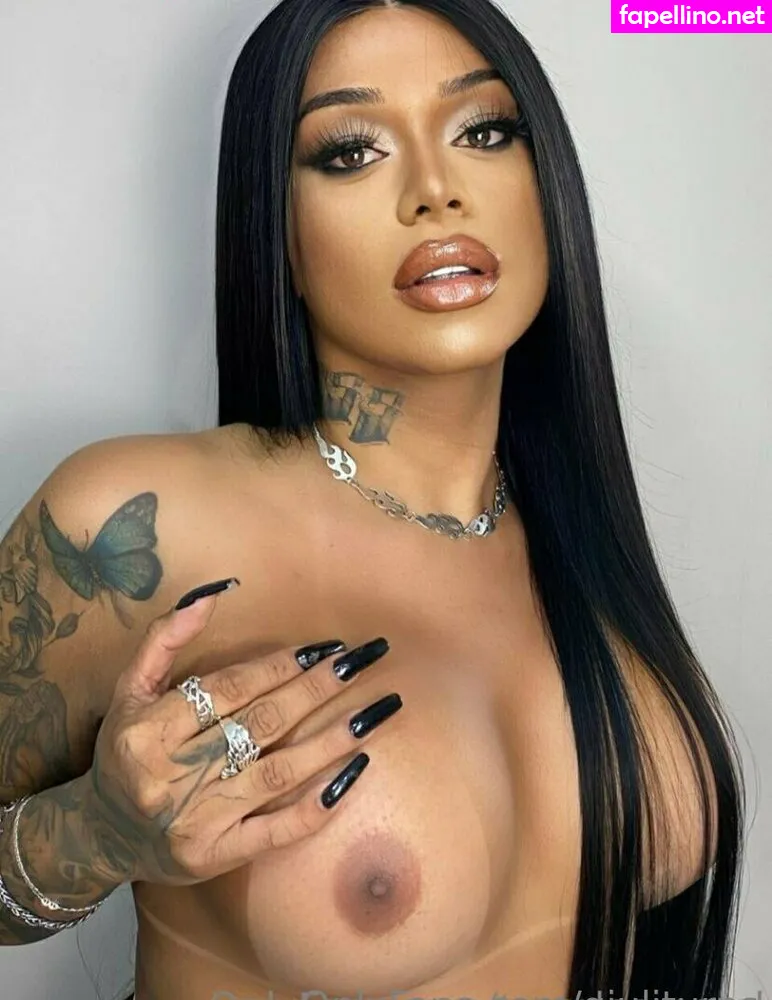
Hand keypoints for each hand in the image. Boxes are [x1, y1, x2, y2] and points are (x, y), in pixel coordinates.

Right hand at [79, 589, 398, 887]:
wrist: (100, 836)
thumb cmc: (124, 751)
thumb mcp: (130, 690)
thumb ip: (165, 639)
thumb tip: (213, 592)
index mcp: (147, 730)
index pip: (227, 690)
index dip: (279, 665)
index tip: (323, 647)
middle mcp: (170, 776)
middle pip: (260, 725)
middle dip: (316, 689)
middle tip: (361, 663)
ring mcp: (195, 821)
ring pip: (277, 773)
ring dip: (331, 741)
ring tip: (374, 712)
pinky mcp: (215, 857)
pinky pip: (276, 831)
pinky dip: (318, 805)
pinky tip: (354, 774)